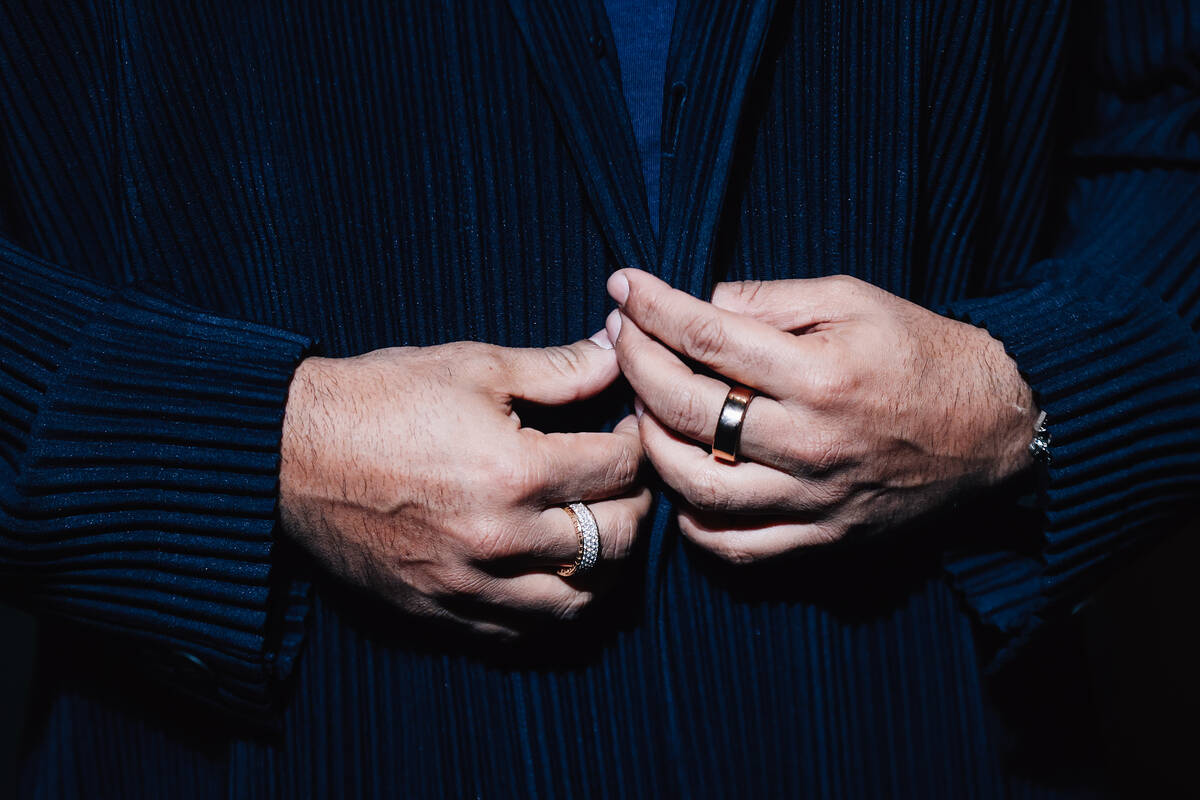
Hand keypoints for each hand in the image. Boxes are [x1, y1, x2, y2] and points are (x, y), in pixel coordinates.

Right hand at [279, 336, 649, 637]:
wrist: (291, 452)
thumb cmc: (381, 399)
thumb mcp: (475, 367)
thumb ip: (560, 368)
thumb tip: (621, 351)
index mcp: (516, 472)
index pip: (620, 468)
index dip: (636, 441)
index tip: (626, 429)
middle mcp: (501, 540)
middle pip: (616, 539)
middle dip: (634, 503)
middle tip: (622, 480)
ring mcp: (470, 585)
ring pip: (579, 600)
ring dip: (604, 565)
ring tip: (596, 529)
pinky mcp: (441, 611)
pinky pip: (521, 632)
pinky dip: (550, 606)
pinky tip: (551, 574)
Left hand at [607, 269, 1034, 563]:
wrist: (994, 427)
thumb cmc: (922, 352)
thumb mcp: (853, 299)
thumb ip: (770, 299)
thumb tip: (697, 303)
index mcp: (819, 375)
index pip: (707, 337)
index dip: (653, 308)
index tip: (623, 287)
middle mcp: (810, 443)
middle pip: (686, 410)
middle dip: (636, 366)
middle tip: (621, 339)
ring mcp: (813, 499)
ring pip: (696, 487)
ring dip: (650, 442)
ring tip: (643, 407)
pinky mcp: (822, 536)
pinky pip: (736, 545)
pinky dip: (694, 519)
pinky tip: (682, 482)